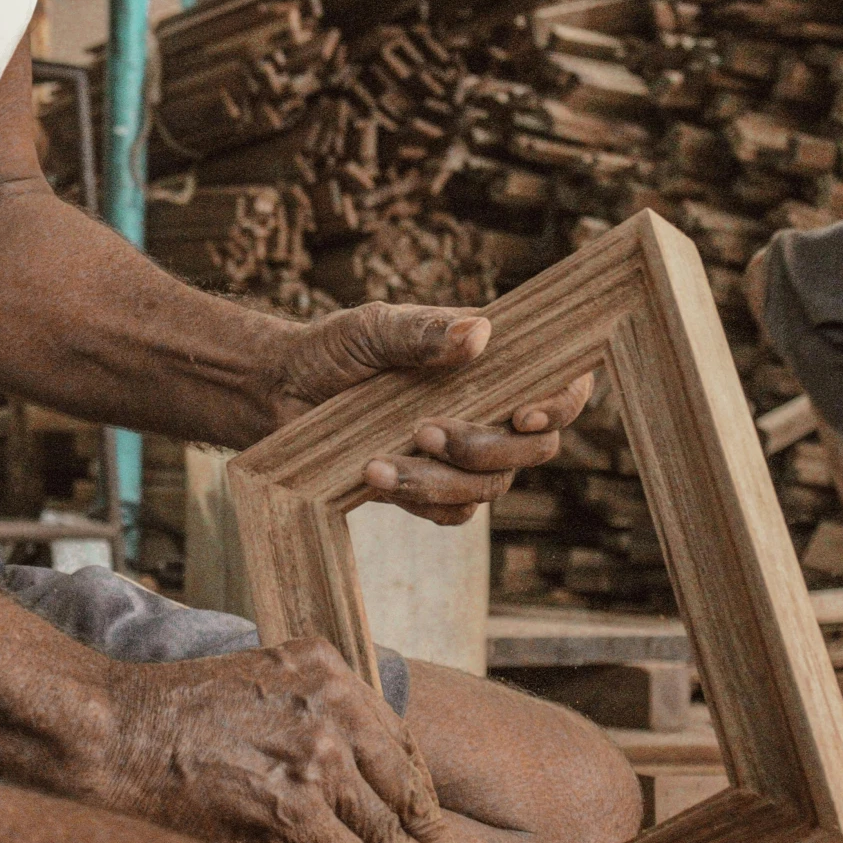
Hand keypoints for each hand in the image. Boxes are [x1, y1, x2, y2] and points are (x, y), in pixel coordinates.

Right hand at [103, 637, 478, 842]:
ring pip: (390, 831)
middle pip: (405, 787)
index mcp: (326, 666)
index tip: (442, 839)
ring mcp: (316, 751)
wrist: (113, 729)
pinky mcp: (293, 804)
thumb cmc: (171, 717)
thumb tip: (355, 797)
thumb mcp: (258, 691)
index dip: (424, 801)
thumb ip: (311, 724)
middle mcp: (332, 701)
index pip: (398, 744)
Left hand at [268, 302, 592, 524]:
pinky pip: (454, 513)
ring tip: (382, 461)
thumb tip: (480, 334)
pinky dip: (420, 500)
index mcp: (490, 360)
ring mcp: (464, 454)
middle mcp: (489, 408)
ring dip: (442, 480)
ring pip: (491, 487)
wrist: (282, 392)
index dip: (560, 403)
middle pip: (534, 447)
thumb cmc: (334, 349)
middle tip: (426, 431)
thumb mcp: (373, 329)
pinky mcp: (432, 489)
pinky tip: (374, 476)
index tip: (522, 414)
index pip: (559, 382)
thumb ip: (422, 333)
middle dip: (487, 449)